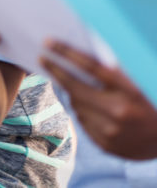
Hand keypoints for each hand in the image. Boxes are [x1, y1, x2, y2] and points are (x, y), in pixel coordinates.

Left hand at [41, 41, 156, 159]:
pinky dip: (84, 111)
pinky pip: (83, 121)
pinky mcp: (105, 144)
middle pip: (75, 87)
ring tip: (81, 88)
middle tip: (42, 58)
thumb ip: (116, 70)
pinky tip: (93, 108)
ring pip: (76, 104)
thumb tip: (84, 50)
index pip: (92, 67)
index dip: (67, 53)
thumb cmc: (151, 103)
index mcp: (131, 91)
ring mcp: (110, 131)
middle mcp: (119, 112)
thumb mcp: (139, 83)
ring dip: (74, 93)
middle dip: (56, 70)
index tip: (48, 43)